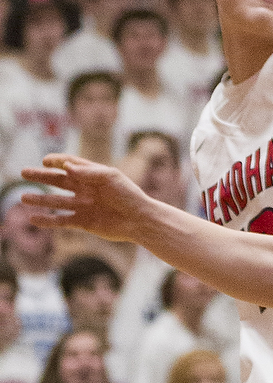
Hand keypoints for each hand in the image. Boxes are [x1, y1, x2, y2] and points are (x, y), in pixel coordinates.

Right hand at [20, 155, 154, 242]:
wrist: (139, 220)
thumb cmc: (129, 195)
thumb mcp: (111, 178)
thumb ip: (89, 172)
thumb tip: (66, 167)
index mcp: (94, 176)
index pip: (72, 164)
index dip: (58, 161)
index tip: (45, 160)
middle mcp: (86, 189)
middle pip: (59, 181)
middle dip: (42, 176)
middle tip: (23, 172)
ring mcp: (83, 206)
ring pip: (57, 201)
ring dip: (40, 199)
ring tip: (23, 197)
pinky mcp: (83, 222)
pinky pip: (61, 220)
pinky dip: (47, 220)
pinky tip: (33, 219)